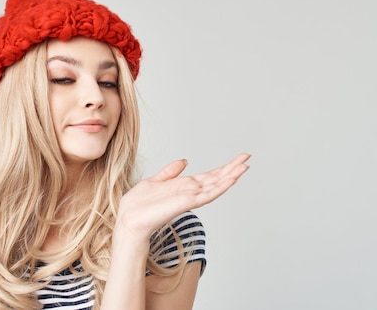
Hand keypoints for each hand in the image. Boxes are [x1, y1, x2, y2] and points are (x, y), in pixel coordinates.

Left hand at [116, 153, 250, 240]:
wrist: (129, 219)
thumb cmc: (139, 205)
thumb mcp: (155, 180)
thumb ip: (170, 172)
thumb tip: (184, 160)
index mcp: (184, 186)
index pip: (209, 175)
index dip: (224, 167)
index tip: (238, 158)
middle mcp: (190, 192)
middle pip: (216, 179)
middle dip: (232, 168)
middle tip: (247, 157)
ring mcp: (189, 198)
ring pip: (215, 186)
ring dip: (230, 176)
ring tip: (244, 167)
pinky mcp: (185, 203)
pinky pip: (206, 195)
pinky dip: (219, 188)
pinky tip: (229, 180)